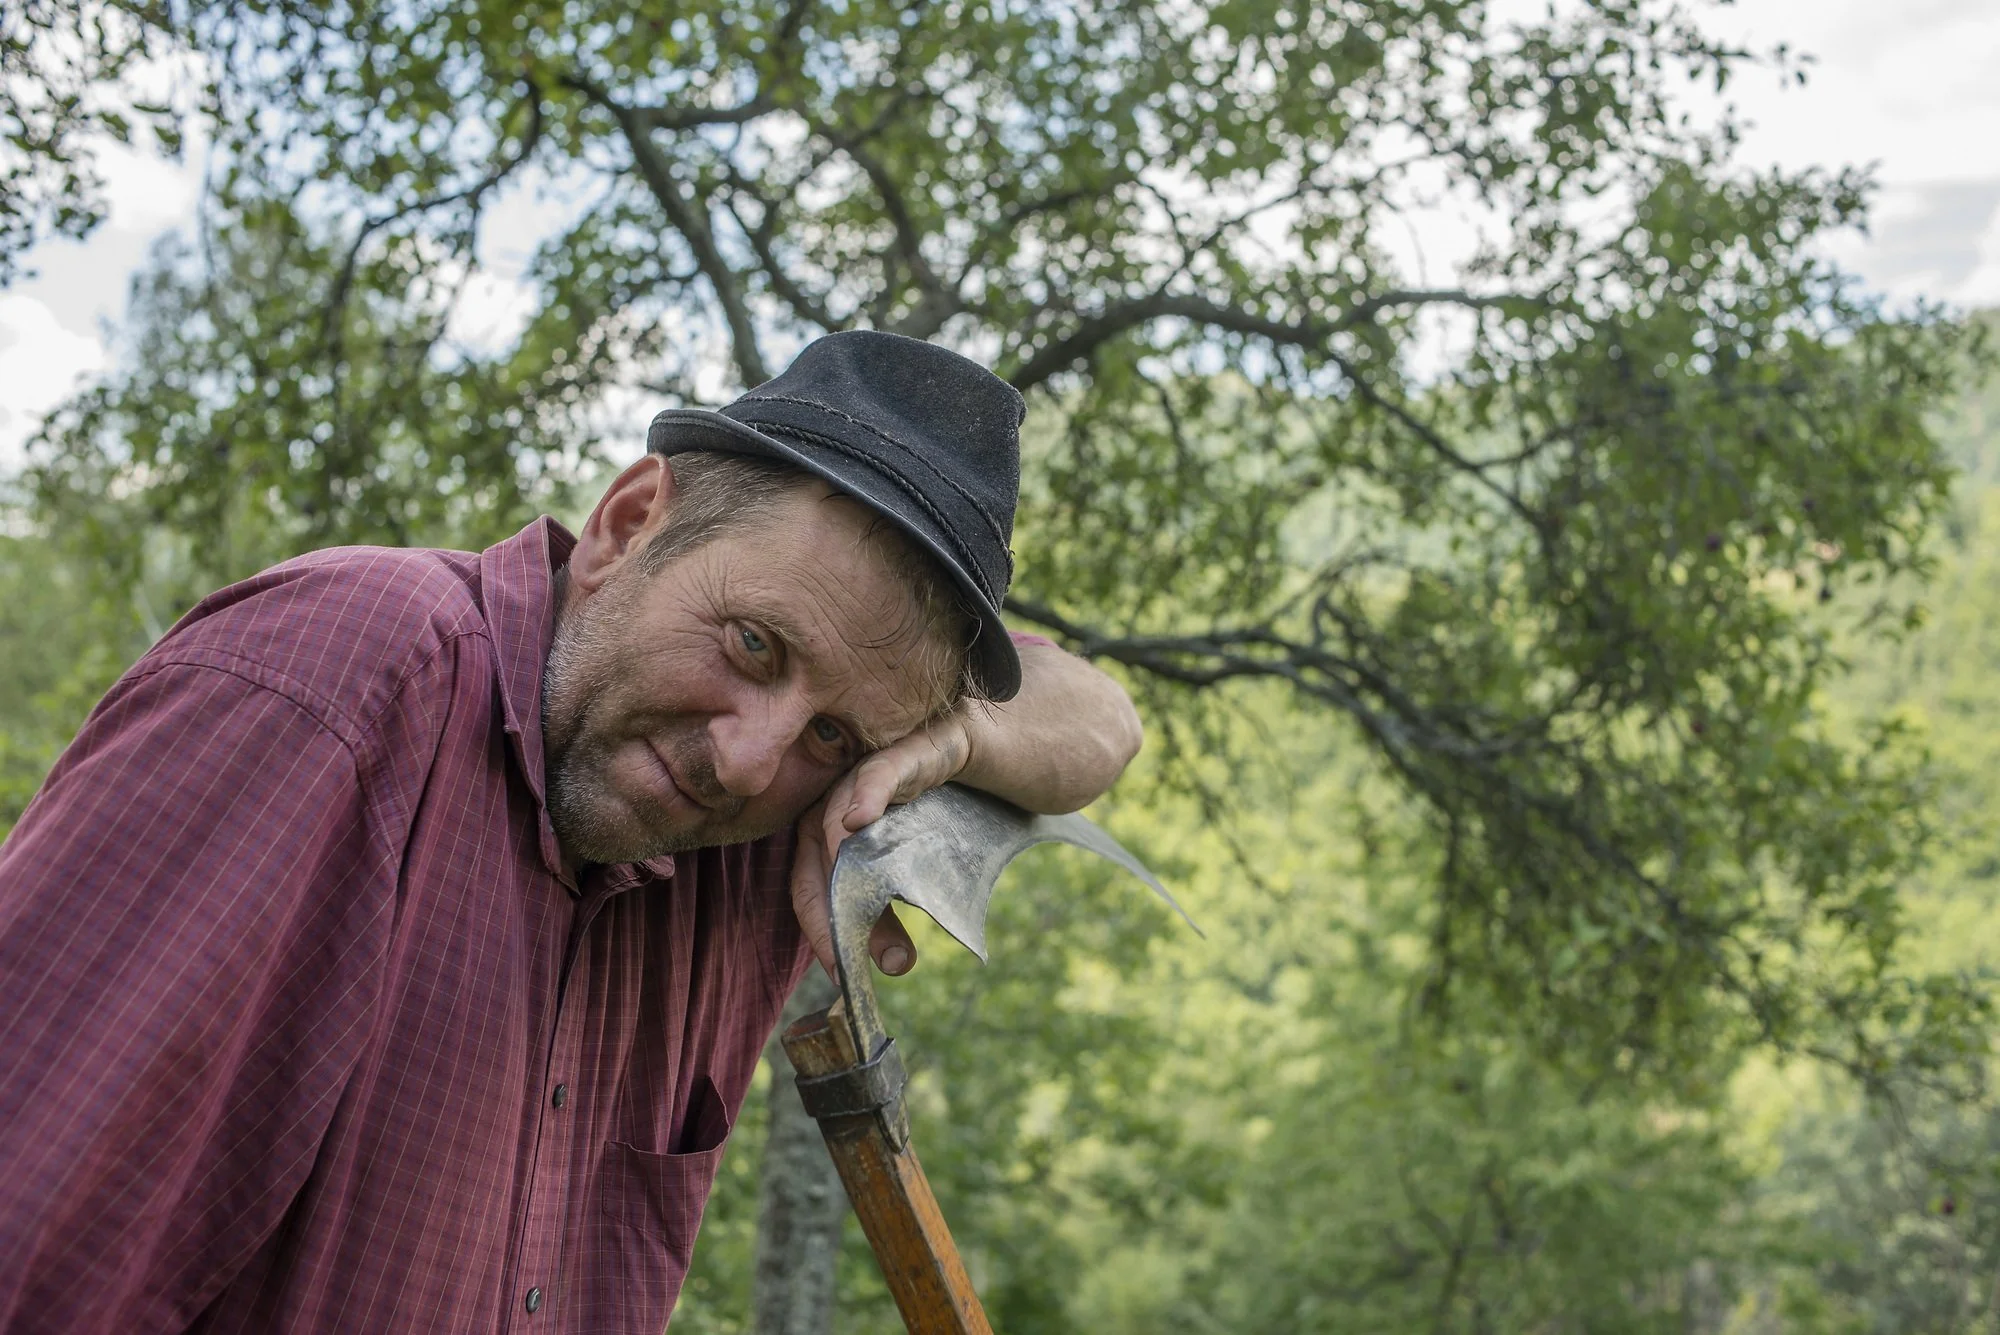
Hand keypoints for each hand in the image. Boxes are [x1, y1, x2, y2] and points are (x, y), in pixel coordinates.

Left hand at [788, 712, 974, 982]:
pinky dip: (867, 793)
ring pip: (841, 822)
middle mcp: (844, 795)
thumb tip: (893, 964)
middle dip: (842, 915)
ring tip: (887, 931)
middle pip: (817, 857)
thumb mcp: (924, 864)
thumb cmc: (966, 811)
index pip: (807, 881)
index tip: (841, 972)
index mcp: (836, 825)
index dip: (820, 929)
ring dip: (856, 876)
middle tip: (878, 961)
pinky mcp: (916, 748)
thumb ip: (901, 901)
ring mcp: (875, 767)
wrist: (1015, 752)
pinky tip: (860, 819)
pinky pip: (880, 770)